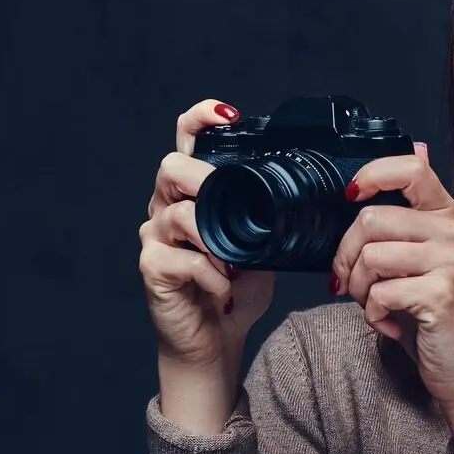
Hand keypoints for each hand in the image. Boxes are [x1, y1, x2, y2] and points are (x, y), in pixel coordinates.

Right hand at [138, 99, 274, 370]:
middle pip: (172, 168)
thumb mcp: (262, 245)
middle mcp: (166, 208)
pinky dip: (215, 276)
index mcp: (192, 195)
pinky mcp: (152, 267)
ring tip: (236, 265)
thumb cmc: (236, 290)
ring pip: (180, 214)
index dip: (201, 119)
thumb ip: (266, 218)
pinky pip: (186, 259)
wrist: (215, 339)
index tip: (228, 114)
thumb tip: (300, 197)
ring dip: (219, 241)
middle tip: (235, 211)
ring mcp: (156, 237)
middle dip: (207, 182)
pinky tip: (226, 289)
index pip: (186, 142)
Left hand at [330, 142, 453, 421]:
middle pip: (371, 219)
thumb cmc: (435, 311)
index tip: (349, 195)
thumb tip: (417, 145)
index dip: (371, 174)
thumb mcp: (423, 253)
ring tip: (375, 305)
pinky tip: (391, 323)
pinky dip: (373, 315)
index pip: (410, 168)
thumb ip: (412, 207)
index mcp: (446, 215)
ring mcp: (449, 262)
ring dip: (358, 289)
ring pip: (369, 257)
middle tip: (351, 283)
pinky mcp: (439, 293)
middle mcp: (452, 232)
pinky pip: (379, 292)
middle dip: (346, 256)